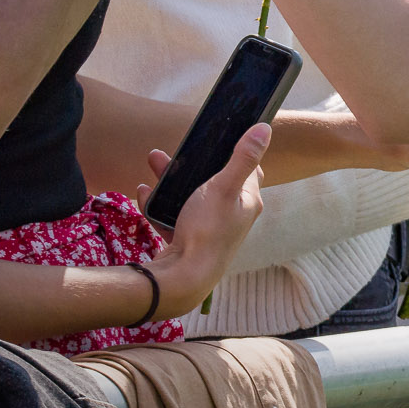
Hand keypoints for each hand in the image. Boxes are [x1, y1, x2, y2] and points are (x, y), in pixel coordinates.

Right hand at [138, 121, 270, 318]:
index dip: (236, 153)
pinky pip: (172, 216)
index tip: (218, 140)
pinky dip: (159, 204)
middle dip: (191, 165)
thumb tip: (264, 128)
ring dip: (170, 180)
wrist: (182, 278)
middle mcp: (233, 216)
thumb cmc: (208, 230)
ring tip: (153, 161)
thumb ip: (243, 158)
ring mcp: (210, 230)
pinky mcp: (188, 242)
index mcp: (247, 202)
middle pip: (213, 181)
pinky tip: (144, 192)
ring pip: (190, 197)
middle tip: (171, 151)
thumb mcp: (225, 187)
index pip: (250, 171)